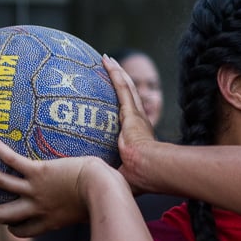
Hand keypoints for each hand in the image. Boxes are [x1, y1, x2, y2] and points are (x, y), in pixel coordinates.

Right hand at [0, 132, 118, 236]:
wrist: (104, 190)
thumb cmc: (107, 196)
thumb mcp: (94, 206)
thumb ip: (89, 204)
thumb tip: (102, 196)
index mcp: (50, 221)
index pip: (24, 230)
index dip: (14, 228)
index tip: (9, 225)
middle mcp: (37, 209)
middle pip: (1, 214)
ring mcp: (35, 192)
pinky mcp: (38, 173)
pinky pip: (11, 160)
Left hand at [103, 54, 157, 192]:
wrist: (149, 170)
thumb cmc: (138, 179)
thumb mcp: (119, 174)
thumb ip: (107, 174)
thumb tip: (91, 181)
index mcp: (138, 135)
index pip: (128, 114)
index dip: (123, 104)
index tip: (115, 100)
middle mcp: (139, 120)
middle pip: (128, 95)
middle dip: (120, 81)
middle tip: (111, 69)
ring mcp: (136, 114)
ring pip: (125, 86)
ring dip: (117, 71)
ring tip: (107, 59)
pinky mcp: (131, 111)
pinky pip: (121, 86)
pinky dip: (114, 72)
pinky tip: (106, 60)